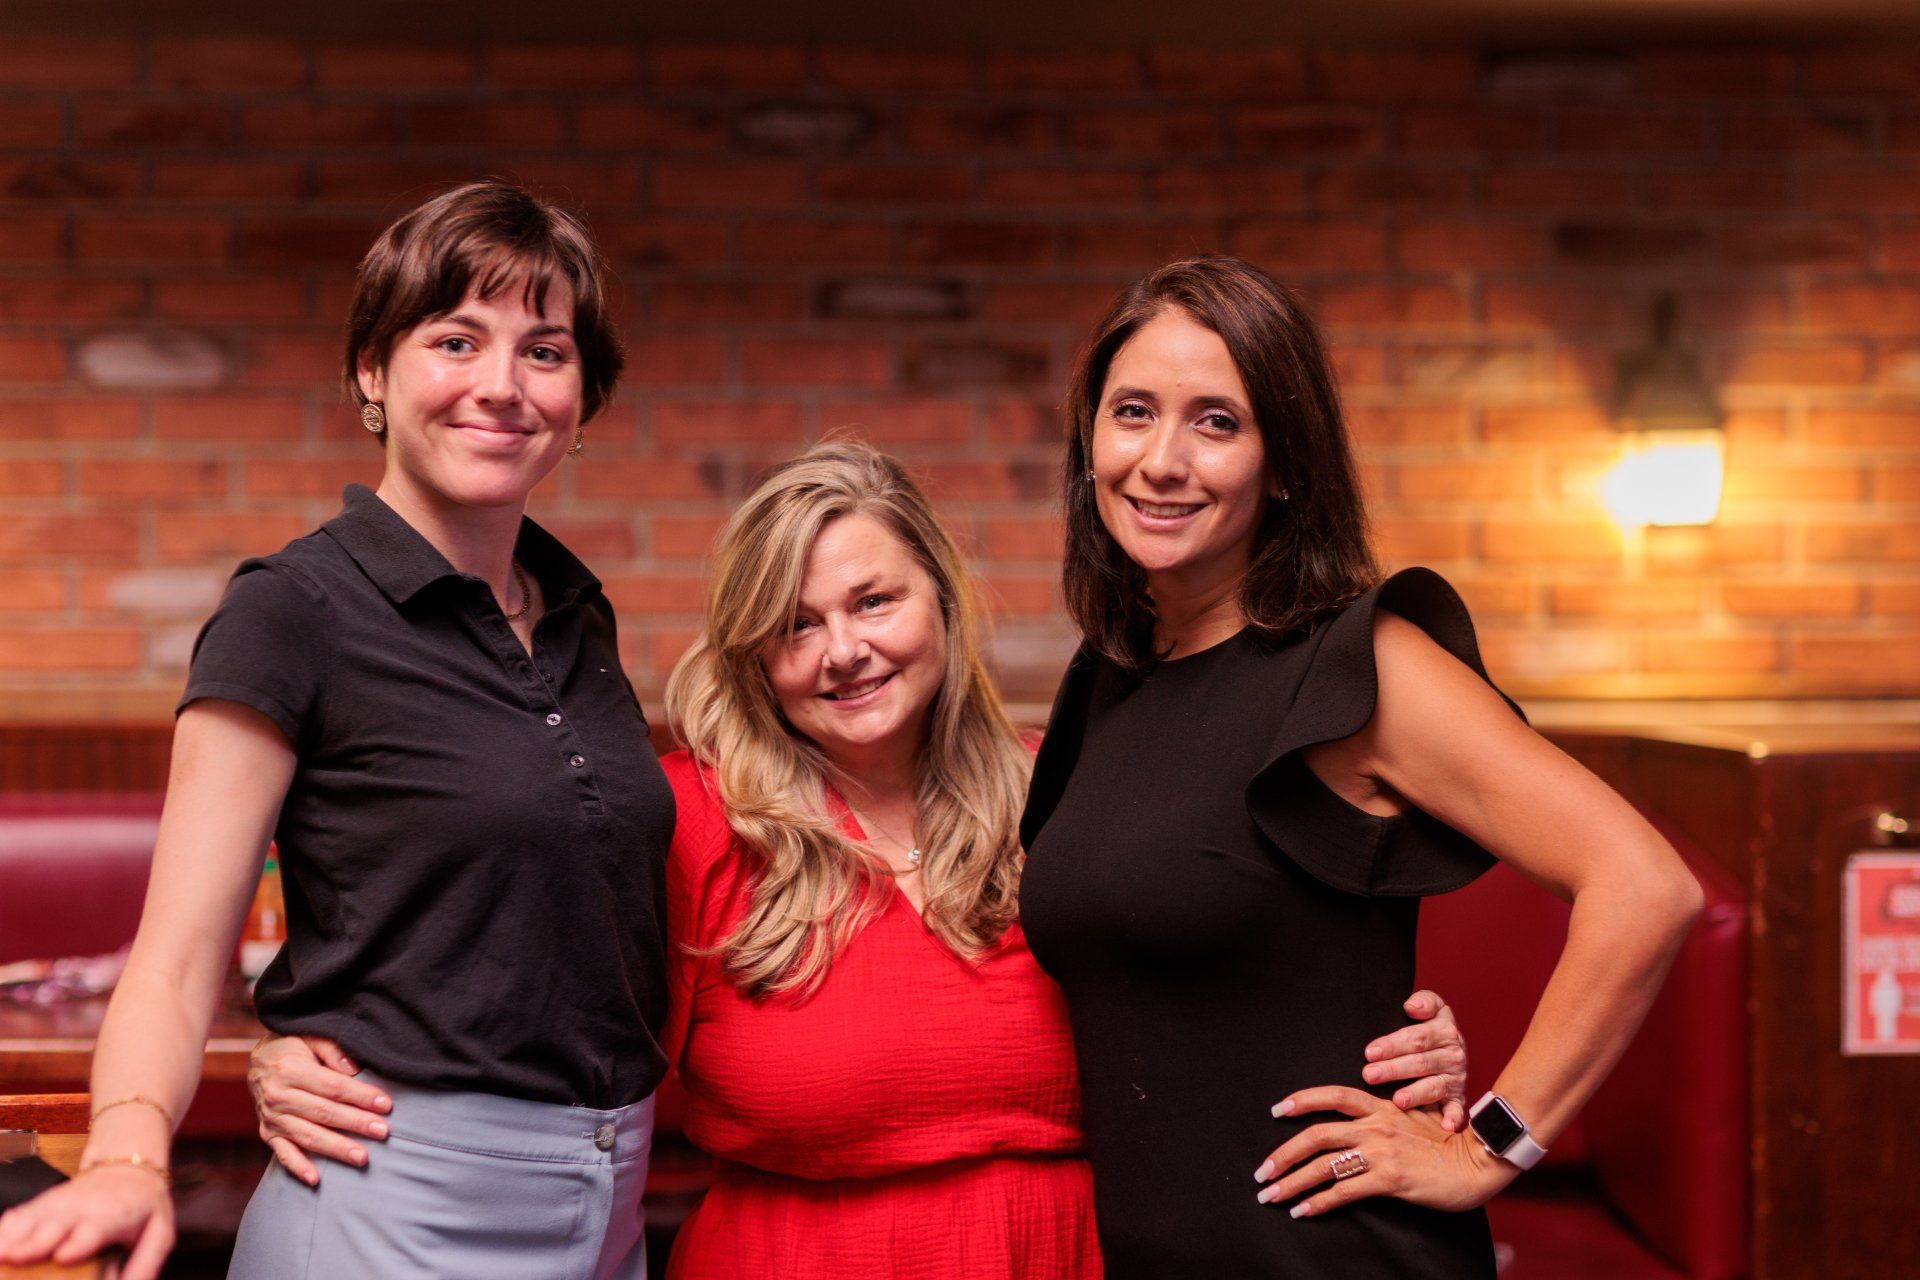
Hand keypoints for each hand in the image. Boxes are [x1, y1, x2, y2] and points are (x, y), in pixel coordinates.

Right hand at [0, 1165, 174, 1279]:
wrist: (127, 1168)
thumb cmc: (144, 1207)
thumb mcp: (159, 1234)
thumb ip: (145, 1264)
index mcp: (114, 1216)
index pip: (95, 1229)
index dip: (80, 1242)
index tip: (63, 1256)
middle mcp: (81, 1209)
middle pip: (54, 1226)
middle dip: (33, 1243)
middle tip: (14, 1258)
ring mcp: (57, 1206)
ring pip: (30, 1221)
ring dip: (10, 1238)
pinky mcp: (41, 1206)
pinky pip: (17, 1217)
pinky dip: (5, 1230)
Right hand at [249, 1034, 390, 1184]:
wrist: (258, 1059)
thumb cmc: (294, 1044)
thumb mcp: (313, 1036)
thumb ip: (334, 1050)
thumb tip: (355, 1070)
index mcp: (290, 1069)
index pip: (332, 1087)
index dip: (360, 1096)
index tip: (385, 1105)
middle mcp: (277, 1096)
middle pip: (323, 1113)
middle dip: (355, 1123)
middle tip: (382, 1132)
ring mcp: (271, 1117)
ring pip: (307, 1136)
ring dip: (335, 1148)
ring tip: (361, 1157)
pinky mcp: (267, 1133)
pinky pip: (282, 1153)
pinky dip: (298, 1167)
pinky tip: (316, 1179)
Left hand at [1255, 1086, 1514, 1219]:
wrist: (1477, 1161)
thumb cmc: (1448, 1141)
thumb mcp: (1416, 1115)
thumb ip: (1387, 1113)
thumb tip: (1361, 1119)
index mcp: (1380, 1106)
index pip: (1332, 1095)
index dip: (1301, 1100)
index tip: (1276, 1110)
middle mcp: (1375, 1125)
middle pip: (1316, 1134)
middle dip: (1283, 1153)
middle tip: (1261, 1171)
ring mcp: (1380, 1152)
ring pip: (1323, 1165)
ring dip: (1291, 1181)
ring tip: (1270, 1195)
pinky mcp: (1388, 1179)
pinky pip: (1343, 1191)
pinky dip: (1318, 1202)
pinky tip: (1301, 1210)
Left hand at [1361, 989, 1468, 1130]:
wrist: (1452, 1050)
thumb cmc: (1431, 1030)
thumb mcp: (1433, 1010)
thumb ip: (1425, 1002)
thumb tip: (1412, 1006)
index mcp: (1445, 1030)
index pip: (1417, 1037)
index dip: (1393, 1044)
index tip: (1370, 1051)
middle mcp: (1453, 1055)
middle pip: (1420, 1062)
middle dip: (1394, 1069)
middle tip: (1369, 1074)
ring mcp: (1456, 1079)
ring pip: (1433, 1086)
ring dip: (1415, 1094)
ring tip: (1397, 1100)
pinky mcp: (1458, 1098)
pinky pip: (1457, 1110)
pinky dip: (1453, 1118)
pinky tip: (1444, 1126)